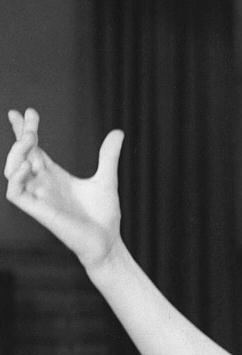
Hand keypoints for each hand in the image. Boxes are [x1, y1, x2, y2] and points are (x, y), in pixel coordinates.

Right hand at [5, 108, 124, 270]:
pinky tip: (27, 165)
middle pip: (21, 154)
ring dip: (15, 153)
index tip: (27, 112)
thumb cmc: (104, 216)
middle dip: (20, 134)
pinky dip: (16, 178)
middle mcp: (42, 184)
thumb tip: (118, 132)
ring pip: (11, 170)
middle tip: (28, 119)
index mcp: (54, 175)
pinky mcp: (38, 211)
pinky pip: (15, 192)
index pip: (34, 148)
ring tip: (30, 138)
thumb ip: (108, 156)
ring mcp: (39, 197)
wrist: (108, 242)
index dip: (26, 130)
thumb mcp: (106, 179)